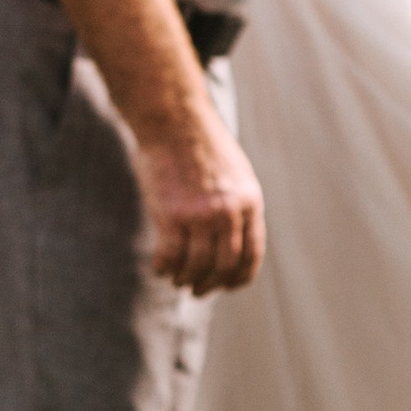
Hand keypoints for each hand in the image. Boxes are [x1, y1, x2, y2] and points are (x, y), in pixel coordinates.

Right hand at [135, 110, 265, 292]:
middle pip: (224, 265)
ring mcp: (201, 214)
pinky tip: (159, 267)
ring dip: (185, 278)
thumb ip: (237, 205)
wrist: (174, 120)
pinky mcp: (172, 214)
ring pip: (197, 265)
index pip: (251, 255)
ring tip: (175, 279)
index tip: (225, 286)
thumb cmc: (200, 144)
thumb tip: (233, 238)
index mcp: (249, 202)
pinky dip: (164, 267)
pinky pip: (170, 256)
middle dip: (210, 284)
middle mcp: (229, 212)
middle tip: (196, 289)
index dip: (238, 278)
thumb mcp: (235, 173)